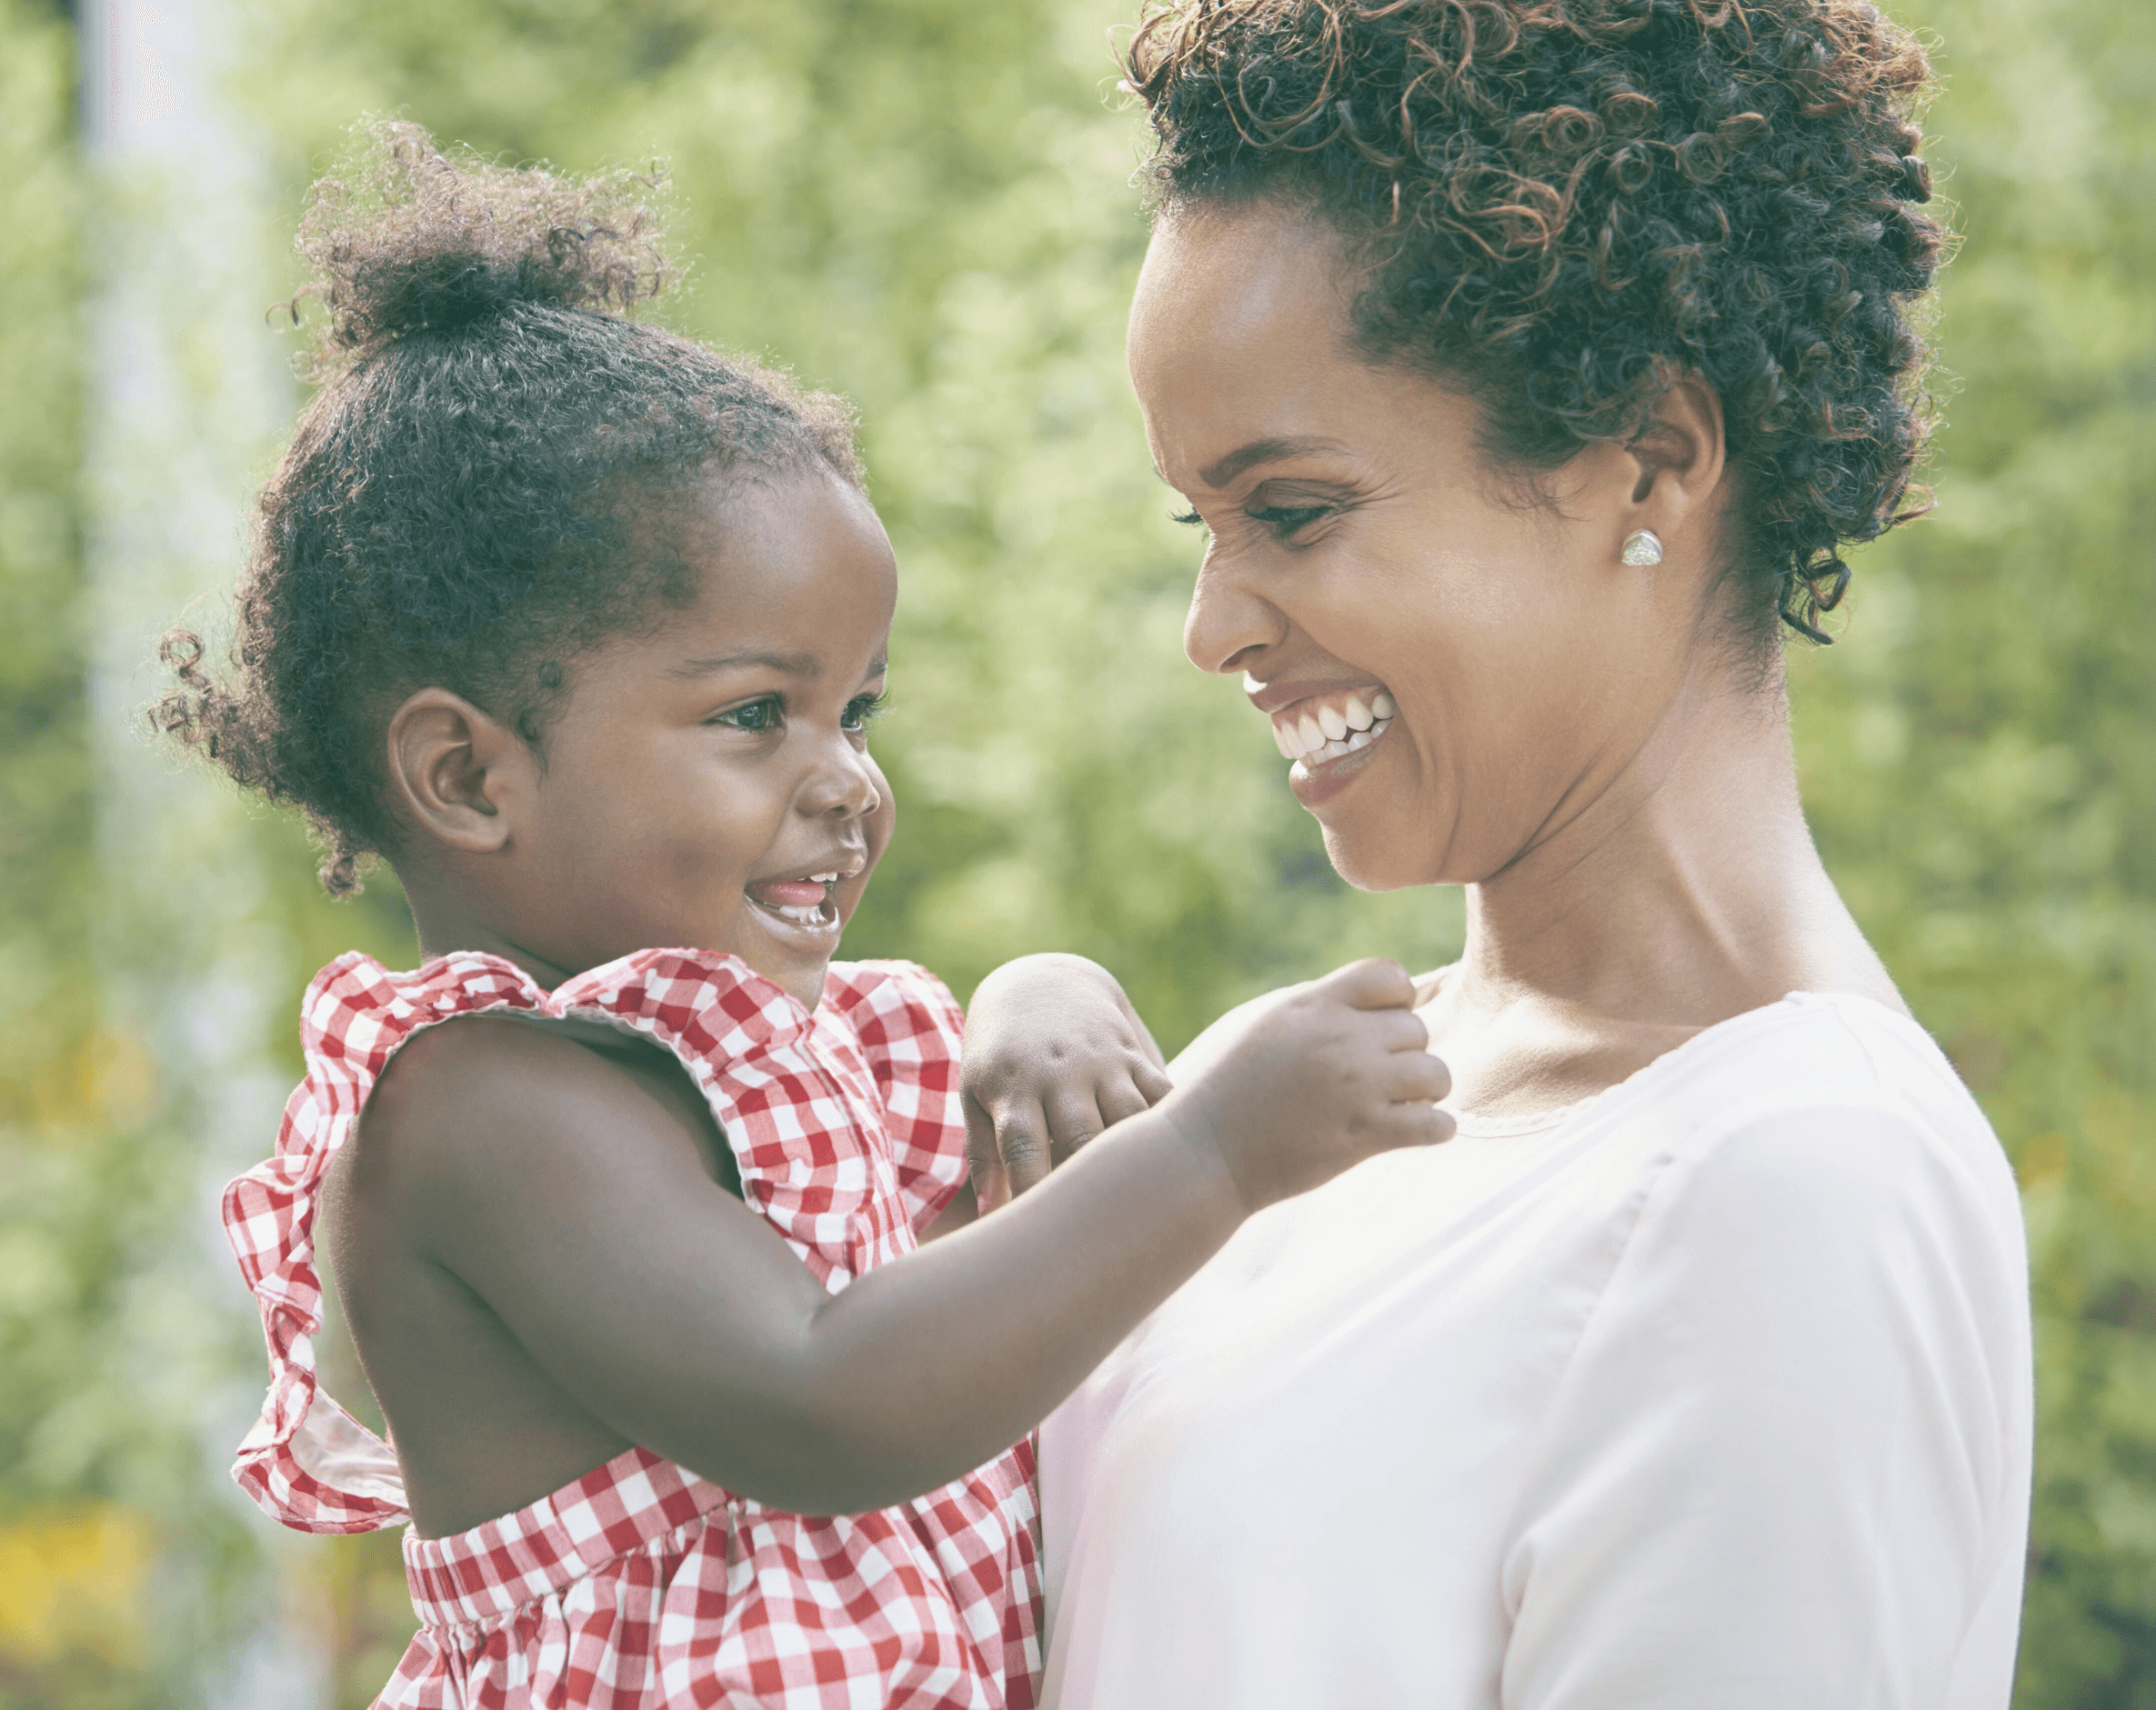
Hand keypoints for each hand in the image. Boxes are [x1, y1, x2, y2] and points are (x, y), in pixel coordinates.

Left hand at [962, 954, 1175, 1210]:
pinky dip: (1174, 1122)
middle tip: (1100, 1233)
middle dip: (1090, 1183)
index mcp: (1015, 1087)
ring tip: (1149, 1205)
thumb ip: (984, 1153)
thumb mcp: (976, 1092)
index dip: (1032, 1193)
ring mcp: (1101, 1062)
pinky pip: (1161, 1091)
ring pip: (1130, 1116)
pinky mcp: (1132, 1054)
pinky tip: (1186, 1161)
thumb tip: (991, 1217)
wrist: (1039, 983)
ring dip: (1138, 1157)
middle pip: (1082, 1137)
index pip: (1024, 1148)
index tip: (1040, 1238)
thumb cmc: (1000, 1055)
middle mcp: (1061, 1073)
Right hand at [1155, 958, 1452, 1214]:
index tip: (1378, 1027)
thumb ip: (1315, 1006)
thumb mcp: (1262, 1022)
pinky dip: (1435, 1130)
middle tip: (1381, 1077)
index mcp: (1313, 1005)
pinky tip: (1414, 1132)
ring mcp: (1356, 1088)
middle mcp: (1340, 1039)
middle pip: (1417, 1028)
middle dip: (1405, 1052)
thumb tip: (1365, 998)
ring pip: (1436, 1074)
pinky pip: (1435, 1125)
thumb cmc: (1225, 1085)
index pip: (1390, 975)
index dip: (1396, 1000)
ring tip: (1402, 1104)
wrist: (1203, 1151)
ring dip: (1425, 1091)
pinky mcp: (1365, 1135)